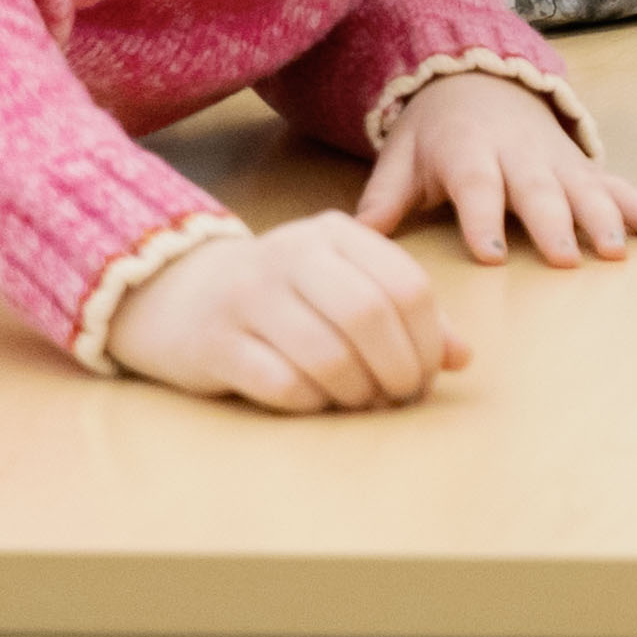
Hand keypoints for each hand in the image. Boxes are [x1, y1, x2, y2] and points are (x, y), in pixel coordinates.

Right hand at [108, 215, 464, 411]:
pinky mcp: (215, 344)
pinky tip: (319, 402)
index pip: (406, 285)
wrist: (173, 294)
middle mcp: (292, 255)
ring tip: (364, 402)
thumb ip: (403, 313)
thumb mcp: (344, 283)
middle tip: (401, 395)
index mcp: (334, 234)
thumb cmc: (281, 294)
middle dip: (398, 367)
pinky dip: (313, 402)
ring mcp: (248, 297)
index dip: (429, 338)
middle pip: (370, 316)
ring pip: (327, 354)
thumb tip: (462, 358)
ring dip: (358, 391)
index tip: (431, 371)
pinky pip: (282, 383)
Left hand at [355, 71, 636, 269]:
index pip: (477, 185)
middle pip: (538, 190)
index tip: (492, 255)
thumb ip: (382, 197)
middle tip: (566, 260)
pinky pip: (616, 186)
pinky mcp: (580, 165)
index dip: (484, 218)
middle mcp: (518, 154)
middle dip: (554, 224)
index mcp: (469, 151)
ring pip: (584, 188)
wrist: (478, 78)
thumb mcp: (400, 156)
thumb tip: (355, 236)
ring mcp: (556, 159)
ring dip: (604, 219)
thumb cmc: (434, 132)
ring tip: (616, 252)